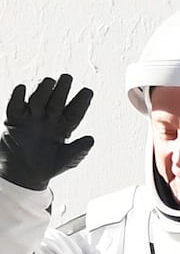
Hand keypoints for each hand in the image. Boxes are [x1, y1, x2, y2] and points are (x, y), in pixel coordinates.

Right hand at [0, 74, 94, 191]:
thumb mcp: (66, 160)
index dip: (81, 101)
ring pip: (38, 99)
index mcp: (64, 127)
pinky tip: (22, 88)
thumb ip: (79, 150)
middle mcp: (49, 119)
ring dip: (43, 90)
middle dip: (62, 89)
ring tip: (49, 81)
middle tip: (67, 78)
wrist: (22, 175)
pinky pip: (15, 106)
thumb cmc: (47, 167)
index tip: (88, 92)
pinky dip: (17, 97)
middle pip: (57, 100)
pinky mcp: (14, 121)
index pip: (75, 112)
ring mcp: (31, 118)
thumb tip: (91, 140)